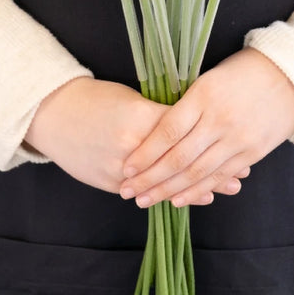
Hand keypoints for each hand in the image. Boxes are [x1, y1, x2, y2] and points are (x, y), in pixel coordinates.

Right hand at [24, 77, 249, 201]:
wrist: (54, 115)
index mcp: (139, 119)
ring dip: (196, 186)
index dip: (211, 138)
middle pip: (179, 162)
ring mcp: (119, 169)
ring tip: (224, 187)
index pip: (183, 131)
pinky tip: (189, 196)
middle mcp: (131, 148)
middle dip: (211, 169)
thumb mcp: (131, 98)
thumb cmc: (95, 99)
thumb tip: (193, 118)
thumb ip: (160, 112)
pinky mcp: (110, 183)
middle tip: (239, 174)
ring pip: (165, 182)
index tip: (234, 141)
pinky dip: (169, 193)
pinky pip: (146, 192)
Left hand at [119, 48, 293, 207]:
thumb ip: (186, 103)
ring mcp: (237, 139)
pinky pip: (220, 177)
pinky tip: (179, 199)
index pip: (168, 132)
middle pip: (178, 158)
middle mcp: (219, 120)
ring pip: (197, 173)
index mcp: (204, 96)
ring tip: (146, 200)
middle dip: (150, 179)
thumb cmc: (244, 70)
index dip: (145, 153)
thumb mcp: (209, 77)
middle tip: (128, 192)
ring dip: (169, 191)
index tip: (126, 167)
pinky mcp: (252, 153)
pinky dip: (198, 190)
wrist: (291, 75)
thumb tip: (157, 128)